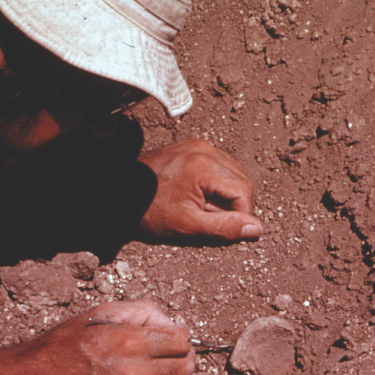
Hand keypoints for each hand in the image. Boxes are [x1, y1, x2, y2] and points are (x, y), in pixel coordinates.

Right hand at [17, 300, 194, 374]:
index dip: (179, 335)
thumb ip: (139, 312)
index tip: (171, 336)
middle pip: (186, 367)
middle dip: (182, 357)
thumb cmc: (63, 347)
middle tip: (169, 354)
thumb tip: (168, 322)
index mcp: (128, 343)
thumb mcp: (98, 314)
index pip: (182, 340)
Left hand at [138, 137, 262, 241]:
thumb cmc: (149, 210)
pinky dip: (218, 181)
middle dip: (236, 204)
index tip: (226, 228)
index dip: (242, 215)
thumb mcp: (187, 225)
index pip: (244, 191)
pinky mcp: (192, 146)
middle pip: (242, 180)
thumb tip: (256, 229)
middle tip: (213, 219)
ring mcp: (198, 145)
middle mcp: (204, 149)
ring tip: (205, 207)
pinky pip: (220, 164)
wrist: (118, 190)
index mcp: (204, 167)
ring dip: (228, 193)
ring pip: (234, 171)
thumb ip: (223, 227)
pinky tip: (200, 194)